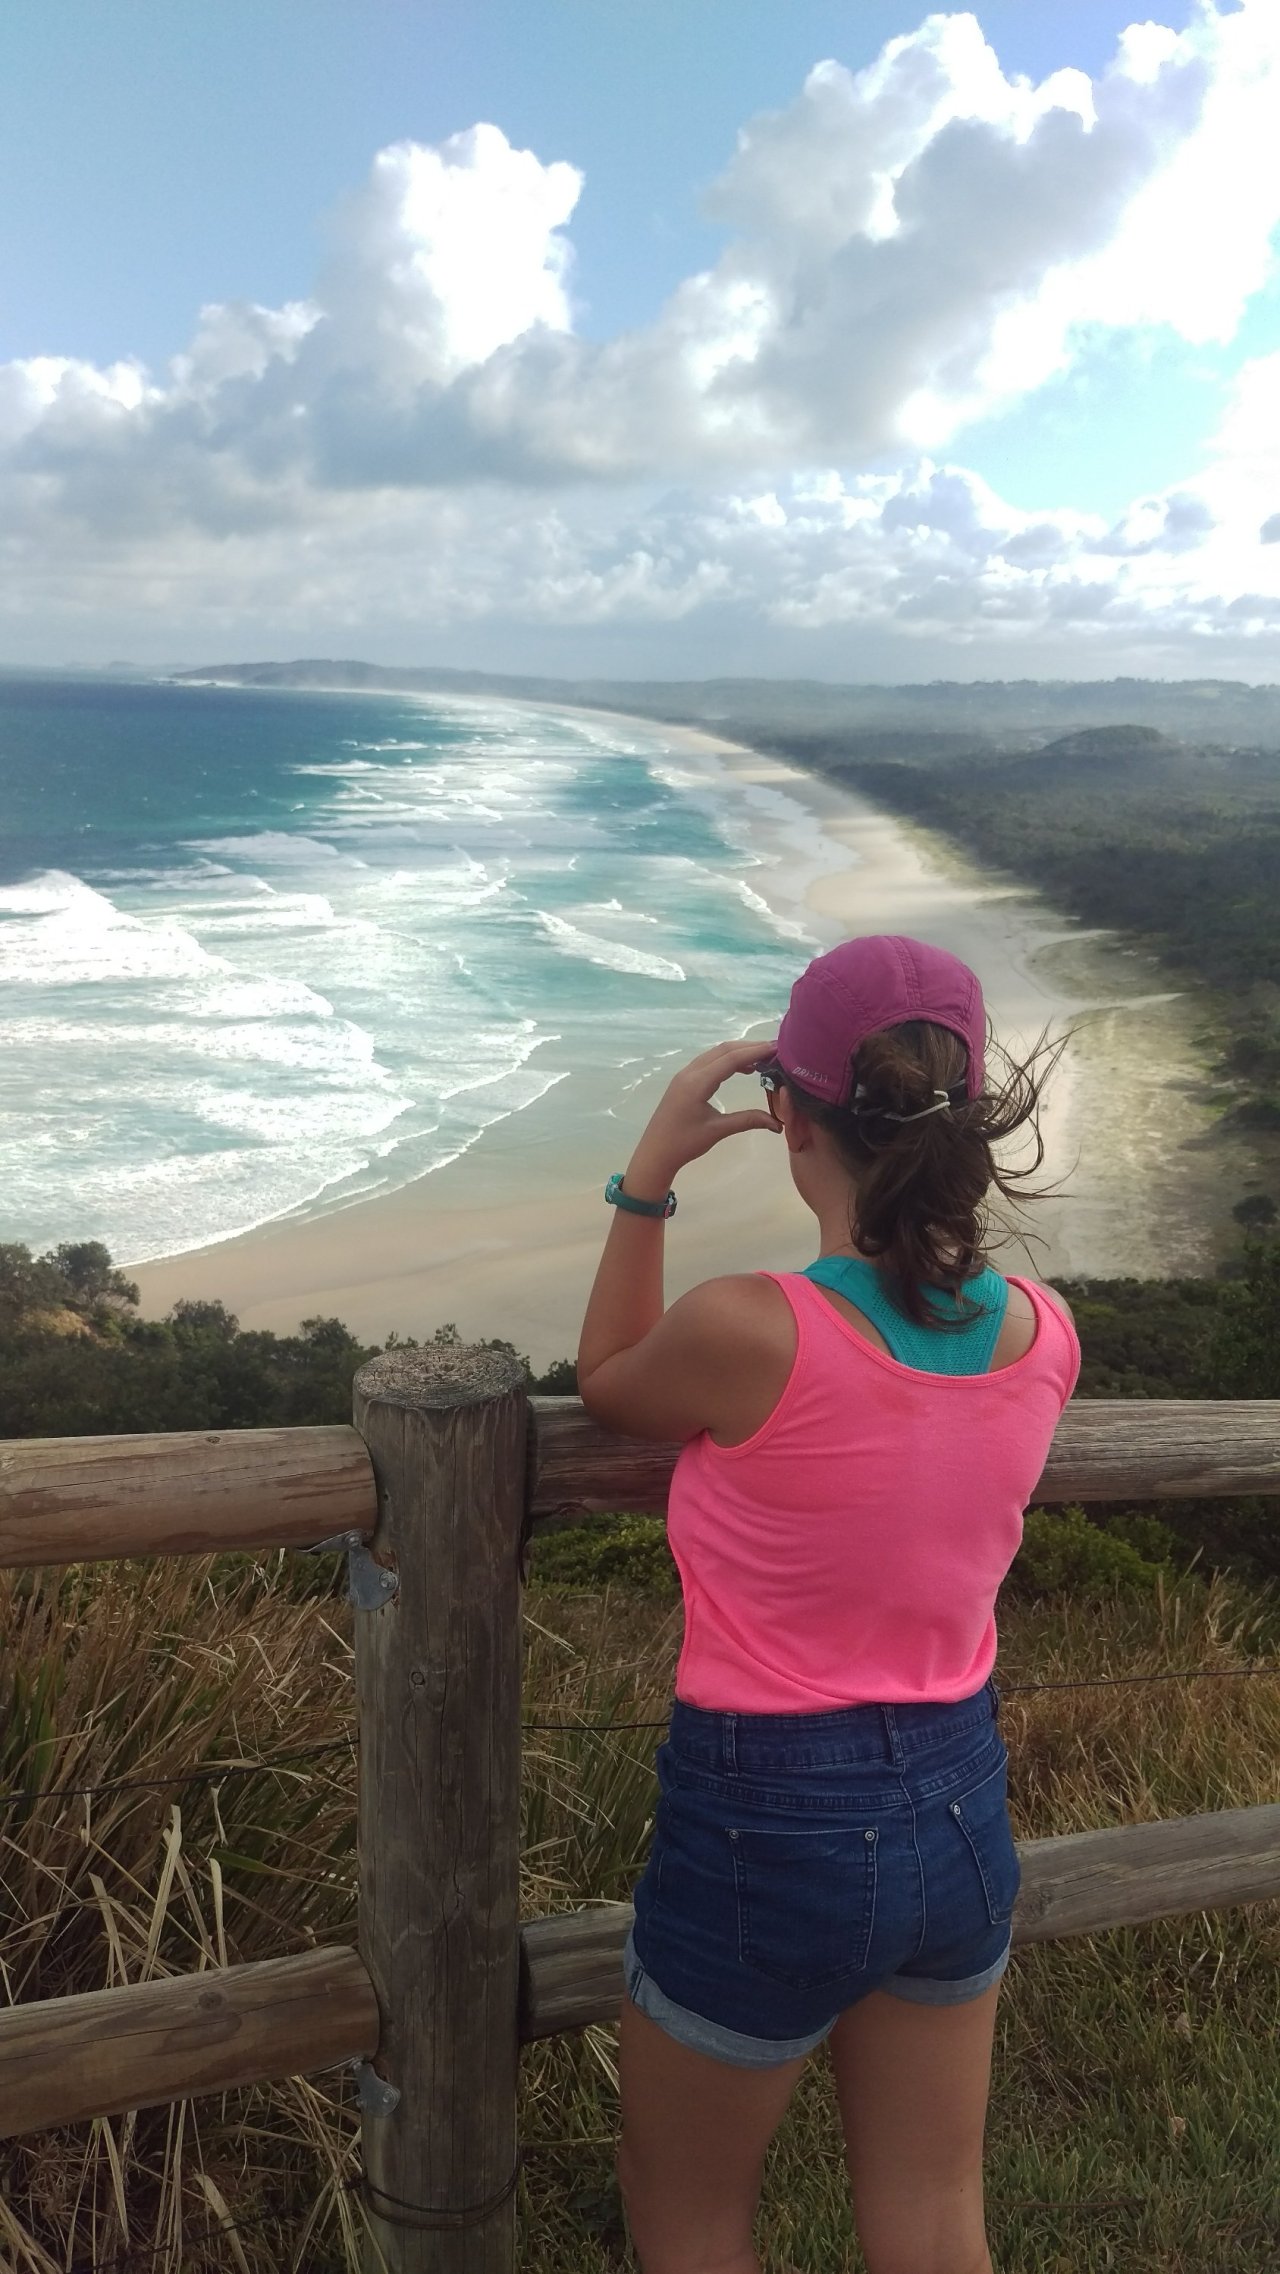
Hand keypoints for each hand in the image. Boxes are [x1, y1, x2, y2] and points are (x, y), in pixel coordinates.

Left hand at [627, 1037, 780, 1187]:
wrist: (655, 1152)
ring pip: (715, 1054)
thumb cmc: (684, 1143)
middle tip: (775, 1050)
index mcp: (697, 1083)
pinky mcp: (684, 1080)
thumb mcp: (718, 1130)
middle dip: (750, 1047)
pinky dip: (727, 1060)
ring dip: (739, 1052)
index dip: (755, 1051)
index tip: (777, 1047)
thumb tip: (778, 1123)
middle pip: (724, 1050)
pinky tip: (743, 1069)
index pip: (731, 1059)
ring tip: (763, 1058)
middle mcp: (690, 1072)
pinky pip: (708, 1061)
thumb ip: (748, 1120)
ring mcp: (685, 1075)